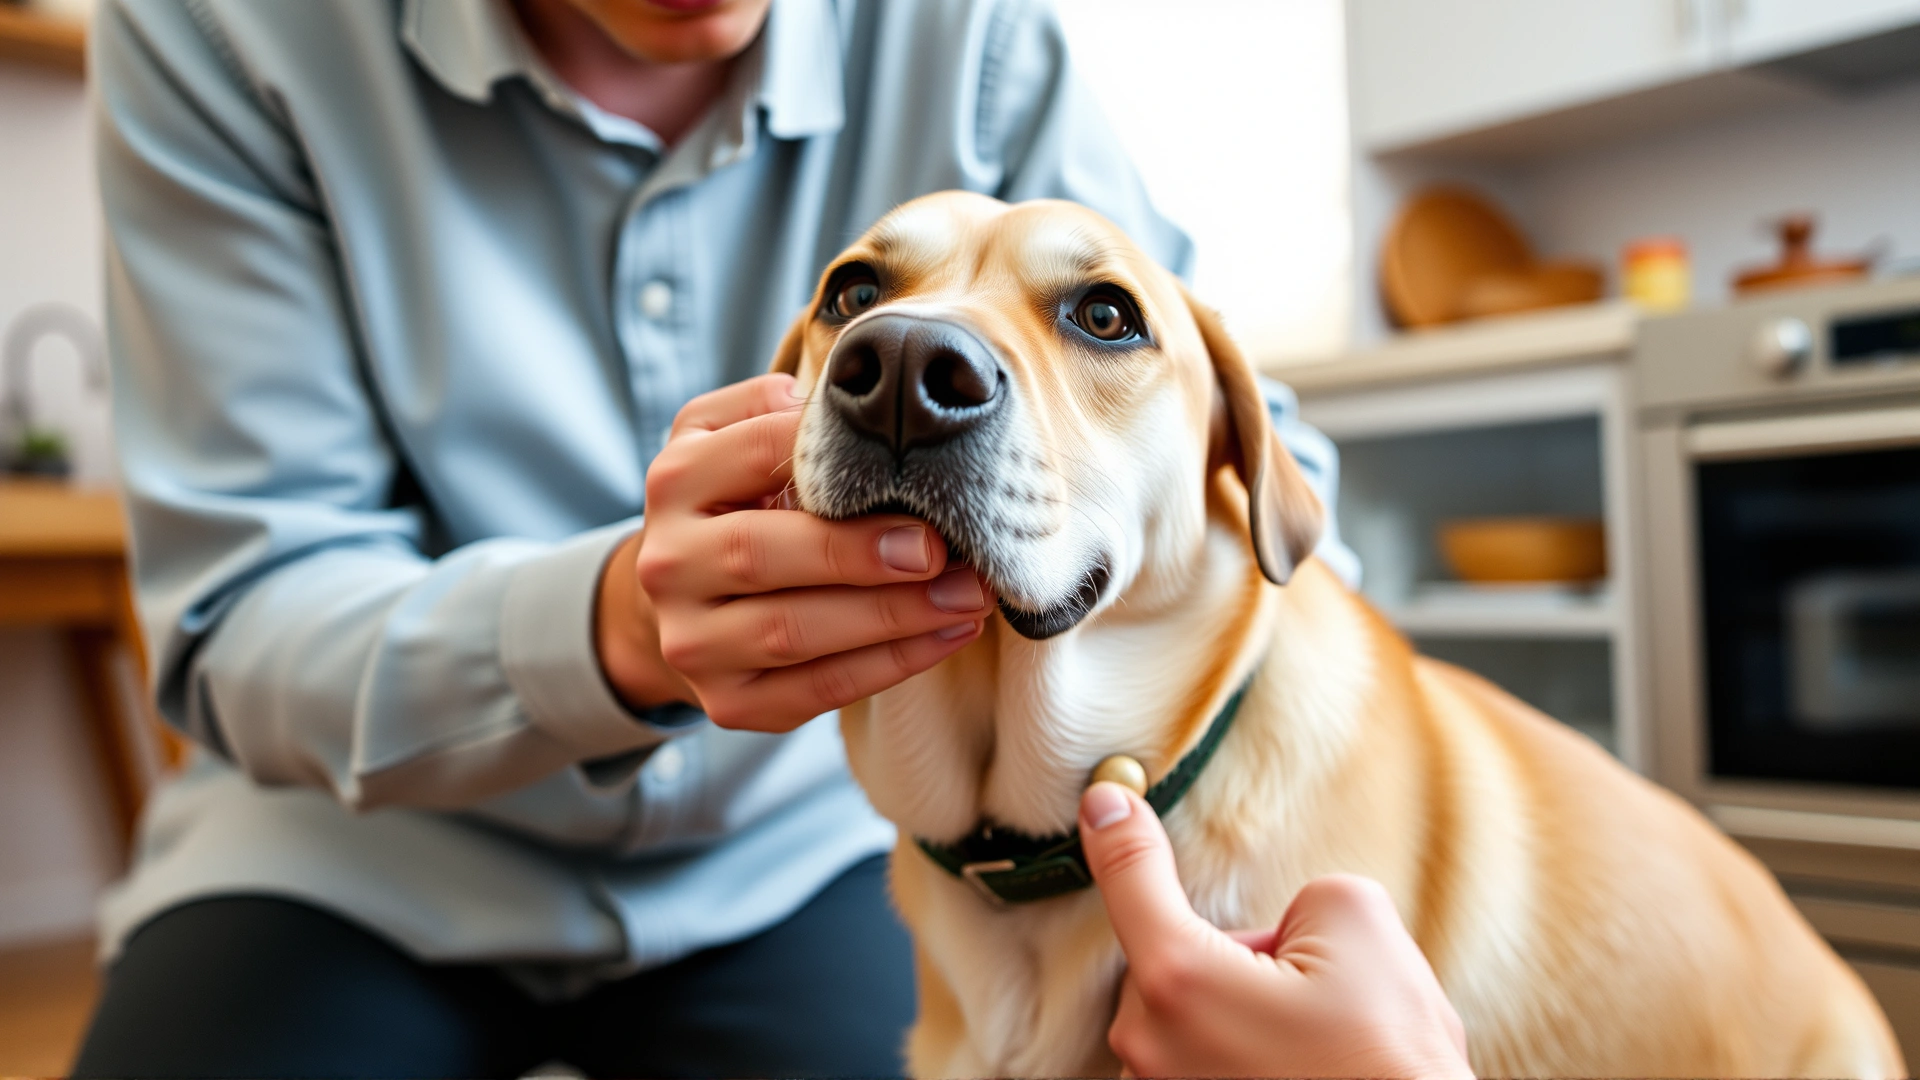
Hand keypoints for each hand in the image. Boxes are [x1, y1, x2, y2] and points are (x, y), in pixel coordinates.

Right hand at [595, 374, 988, 730]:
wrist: (688, 604)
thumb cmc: (738, 504)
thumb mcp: (733, 437)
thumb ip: (772, 406)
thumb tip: (838, 400)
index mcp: (674, 481)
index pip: (753, 453)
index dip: (830, 458)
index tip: (910, 465)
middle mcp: (667, 563)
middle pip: (762, 554)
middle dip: (861, 552)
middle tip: (942, 548)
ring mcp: (690, 641)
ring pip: (793, 631)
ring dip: (894, 616)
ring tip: (969, 595)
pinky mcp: (727, 703)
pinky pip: (816, 689)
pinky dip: (891, 665)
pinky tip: (948, 635)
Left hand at [1079, 782, 1473, 1078]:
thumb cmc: (1390, 1062)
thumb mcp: (1361, 927)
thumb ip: (1303, 898)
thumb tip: (1286, 933)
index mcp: (1178, 981)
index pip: (1132, 880)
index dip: (1120, 831)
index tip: (1104, 800)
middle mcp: (1150, 1047)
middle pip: (1178, 959)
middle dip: (1243, 961)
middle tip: (1320, 993)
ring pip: (1195, 1017)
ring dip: (1246, 1016)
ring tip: (1320, 1049)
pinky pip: (1206, 1063)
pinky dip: (1246, 1058)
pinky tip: (1303, 1072)